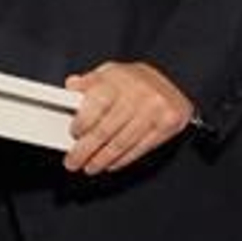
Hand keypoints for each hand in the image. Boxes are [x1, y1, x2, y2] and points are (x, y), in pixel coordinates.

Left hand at [63, 61, 193, 174]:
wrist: (170, 82)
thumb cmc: (132, 80)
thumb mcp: (108, 72)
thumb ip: (88, 82)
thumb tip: (71, 86)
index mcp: (119, 79)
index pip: (97, 105)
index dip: (82, 123)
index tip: (73, 135)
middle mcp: (138, 94)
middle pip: (106, 130)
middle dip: (85, 150)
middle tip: (72, 162)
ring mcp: (154, 110)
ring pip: (122, 143)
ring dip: (102, 160)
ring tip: (89, 167)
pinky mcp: (168, 124)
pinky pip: (140, 148)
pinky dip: (122, 159)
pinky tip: (110, 164)